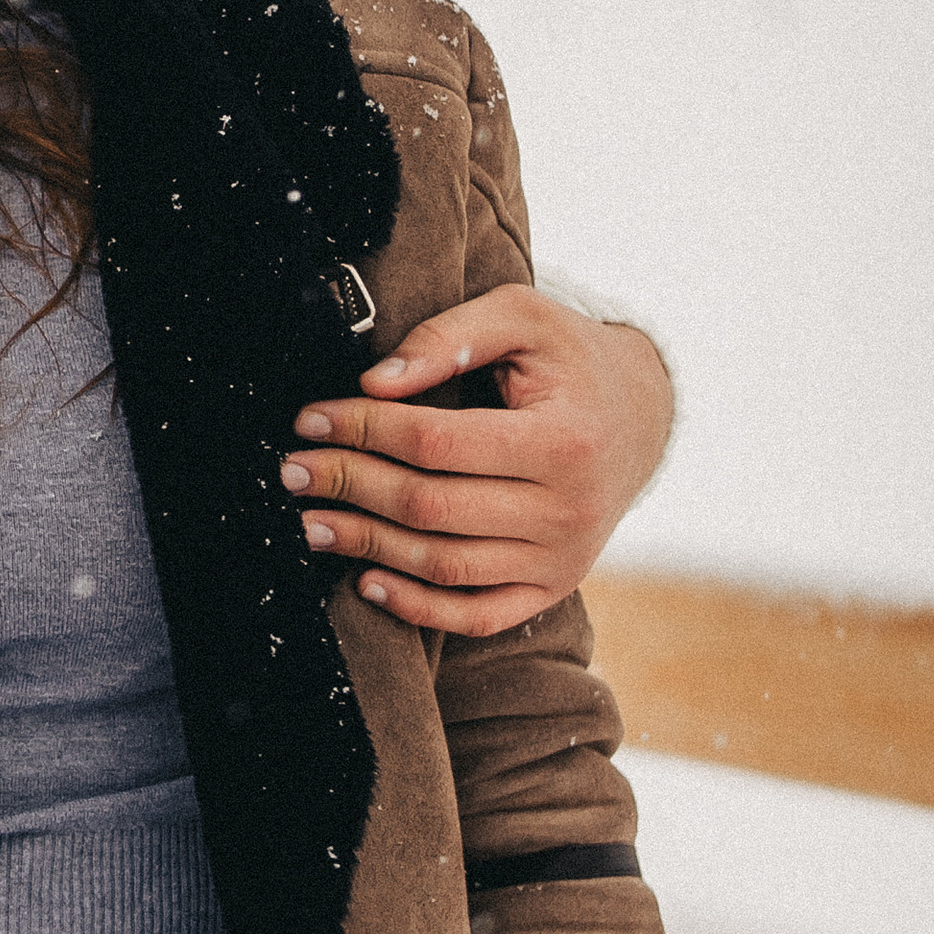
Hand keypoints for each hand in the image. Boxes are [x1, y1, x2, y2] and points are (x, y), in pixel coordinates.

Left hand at [281, 290, 671, 636]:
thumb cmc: (570, 359)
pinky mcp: (552, 588)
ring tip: (310, 522)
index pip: (438, 442)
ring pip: (443, 565)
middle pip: (431, 507)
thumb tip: (375, 381)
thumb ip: (449, 336)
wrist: (642, 416)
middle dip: (350, 486)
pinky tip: (364, 582)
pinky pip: (476, 615)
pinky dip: (417, 608)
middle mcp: (569, 510)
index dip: (364, 430)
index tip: (309, 419)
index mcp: (564, 440)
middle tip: (291, 471)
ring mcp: (561, 560)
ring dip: (366, 546)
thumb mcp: (523, 317)